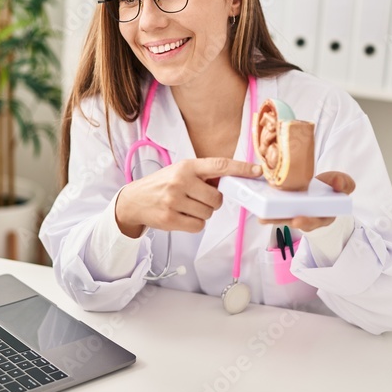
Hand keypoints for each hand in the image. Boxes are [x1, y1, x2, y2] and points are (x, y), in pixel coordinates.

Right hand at [116, 158, 262, 237]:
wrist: (134, 200)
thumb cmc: (163, 184)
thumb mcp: (181, 171)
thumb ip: (204, 175)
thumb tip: (232, 180)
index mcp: (187, 166)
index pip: (220, 165)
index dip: (241, 169)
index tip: (257, 171)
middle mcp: (181, 181)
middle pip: (217, 198)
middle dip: (213, 202)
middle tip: (199, 198)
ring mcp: (174, 201)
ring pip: (208, 214)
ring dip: (203, 213)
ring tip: (187, 206)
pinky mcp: (170, 219)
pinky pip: (198, 226)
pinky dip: (195, 224)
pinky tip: (183, 216)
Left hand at [259, 171, 355, 232]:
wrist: (320, 184)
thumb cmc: (332, 185)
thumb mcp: (341, 182)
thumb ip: (343, 183)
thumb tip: (337, 183)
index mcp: (325, 214)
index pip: (316, 221)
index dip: (307, 222)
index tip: (298, 220)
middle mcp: (309, 217)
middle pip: (297, 223)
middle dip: (287, 222)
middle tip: (274, 220)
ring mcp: (297, 213)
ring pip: (285, 219)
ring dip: (274, 219)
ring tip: (263, 218)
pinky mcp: (287, 208)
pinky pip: (277, 211)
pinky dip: (268, 211)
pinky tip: (259, 209)